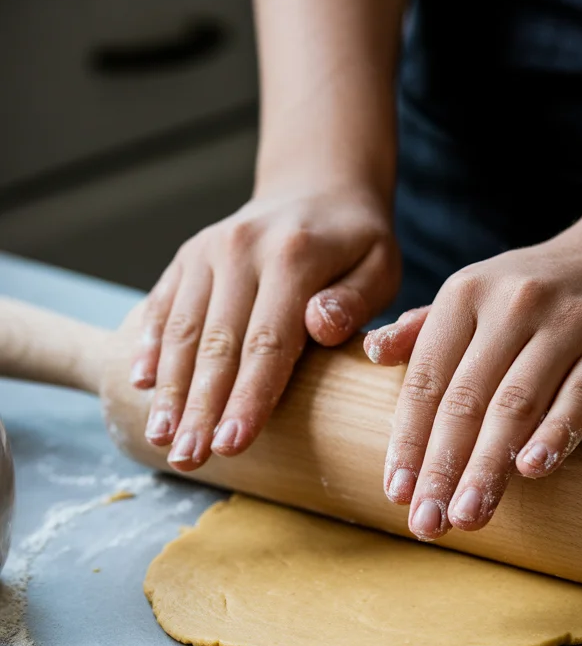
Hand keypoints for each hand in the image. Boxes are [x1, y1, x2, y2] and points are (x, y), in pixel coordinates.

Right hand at [131, 186, 398, 470]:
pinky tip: (139, 384)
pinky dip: (149, 344)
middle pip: (216, 343)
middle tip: (188, 458)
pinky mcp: (187, 256)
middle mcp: (241, 249)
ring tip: (162, 437)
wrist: (317, 187)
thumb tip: (321, 326)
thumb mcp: (379, 264)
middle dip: (200, 407)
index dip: (247, 397)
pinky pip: (163, 304)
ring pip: (182, 329)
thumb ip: (355, 299)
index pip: (267, 341)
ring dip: (169, 388)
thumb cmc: (355, 242)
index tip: (232, 445)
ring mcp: (207, 250)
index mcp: (293, 256)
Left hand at [364, 233, 581, 539]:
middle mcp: (511, 304)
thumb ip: (425, 329)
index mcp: (464, 295)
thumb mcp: (477, 294)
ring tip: (468, 515)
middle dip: (442, 467)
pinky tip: (533, 471)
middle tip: (427, 524)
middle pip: (466, 399)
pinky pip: (580, 396)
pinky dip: (556, 434)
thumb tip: (371, 352)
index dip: (407, 440)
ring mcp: (567, 323)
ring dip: (488, 466)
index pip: (425, 379)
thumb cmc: (540, 290)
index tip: (396, 493)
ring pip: (517, 404)